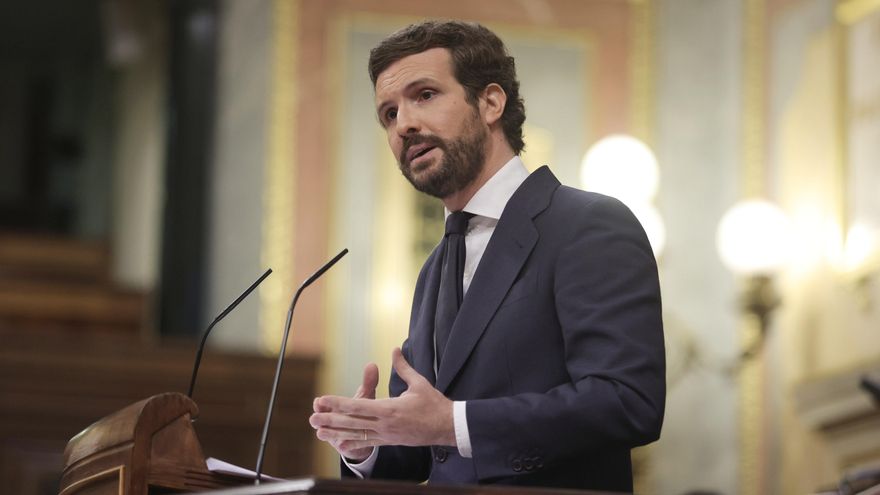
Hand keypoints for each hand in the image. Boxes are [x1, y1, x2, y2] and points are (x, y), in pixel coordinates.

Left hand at [310, 348, 454, 451]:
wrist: (448, 427)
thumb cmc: (434, 404)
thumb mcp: (419, 383)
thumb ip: (403, 367)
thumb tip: (394, 350)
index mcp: (390, 409)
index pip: (358, 406)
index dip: (338, 403)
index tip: (323, 399)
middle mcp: (385, 424)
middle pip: (352, 422)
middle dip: (330, 419)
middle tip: (312, 417)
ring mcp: (386, 435)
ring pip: (356, 434)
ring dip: (336, 432)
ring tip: (318, 431)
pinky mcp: (390, 441)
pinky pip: (367, 443)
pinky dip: (352, 443)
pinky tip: (339, 444)